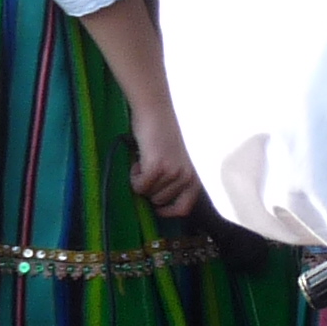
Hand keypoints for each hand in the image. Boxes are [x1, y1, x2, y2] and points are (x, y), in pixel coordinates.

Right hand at [126, 99, 202, 218]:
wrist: (155, 113)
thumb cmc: (160, 136)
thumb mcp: (174, 162)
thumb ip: (172, 181)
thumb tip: (156, 204)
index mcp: (192, 177)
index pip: (184, 208)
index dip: (168, 212)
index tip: (157, 211)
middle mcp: (185, 177)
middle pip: (159, 201)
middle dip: (149, 188)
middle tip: (147, 168)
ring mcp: (172, 173)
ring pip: (147, 194)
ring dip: (140, 179)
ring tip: (144, 160)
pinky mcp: (157, 168)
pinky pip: (139, 186)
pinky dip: (133, 175)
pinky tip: (137, 160)